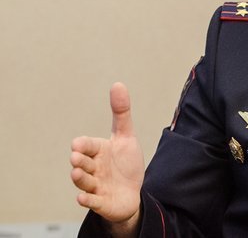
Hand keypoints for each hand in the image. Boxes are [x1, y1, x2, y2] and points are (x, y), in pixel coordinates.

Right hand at [70, 82, 143, 229]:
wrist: (133, 192)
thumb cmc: (126, 163)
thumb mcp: (126, 137)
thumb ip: (121, 113)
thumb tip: (118, 84)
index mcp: (98, 151)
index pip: (87, 146)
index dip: (83, 145)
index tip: (78, 144)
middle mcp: (93, 168)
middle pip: (83, 163)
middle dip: (79, 161)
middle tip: (76, 157)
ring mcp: (96, 186)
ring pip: (84, 182)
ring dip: (80, 178)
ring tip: (76, 173)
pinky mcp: (101, 202)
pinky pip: (92, 201)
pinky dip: (86, 199)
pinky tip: (82, 197)